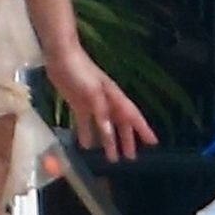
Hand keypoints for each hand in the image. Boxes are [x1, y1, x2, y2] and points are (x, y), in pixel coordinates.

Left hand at [46, 44, 156, 163]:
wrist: (60, 56)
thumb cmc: (80, 71)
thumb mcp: (93, 91)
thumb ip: (101, 112)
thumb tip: (108, 133)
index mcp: (114, 97)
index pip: (132, 116)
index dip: (143, 129)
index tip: (154, 143)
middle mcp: (106, 102)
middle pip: (120, 124)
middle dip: (126, 140)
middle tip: (131, 158)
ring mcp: (92, 103)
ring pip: (104, 126)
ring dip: (108, 141)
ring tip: (112, 158)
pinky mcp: (78, 104)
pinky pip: (85, 123)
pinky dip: (87, 134)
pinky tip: (86, 146)